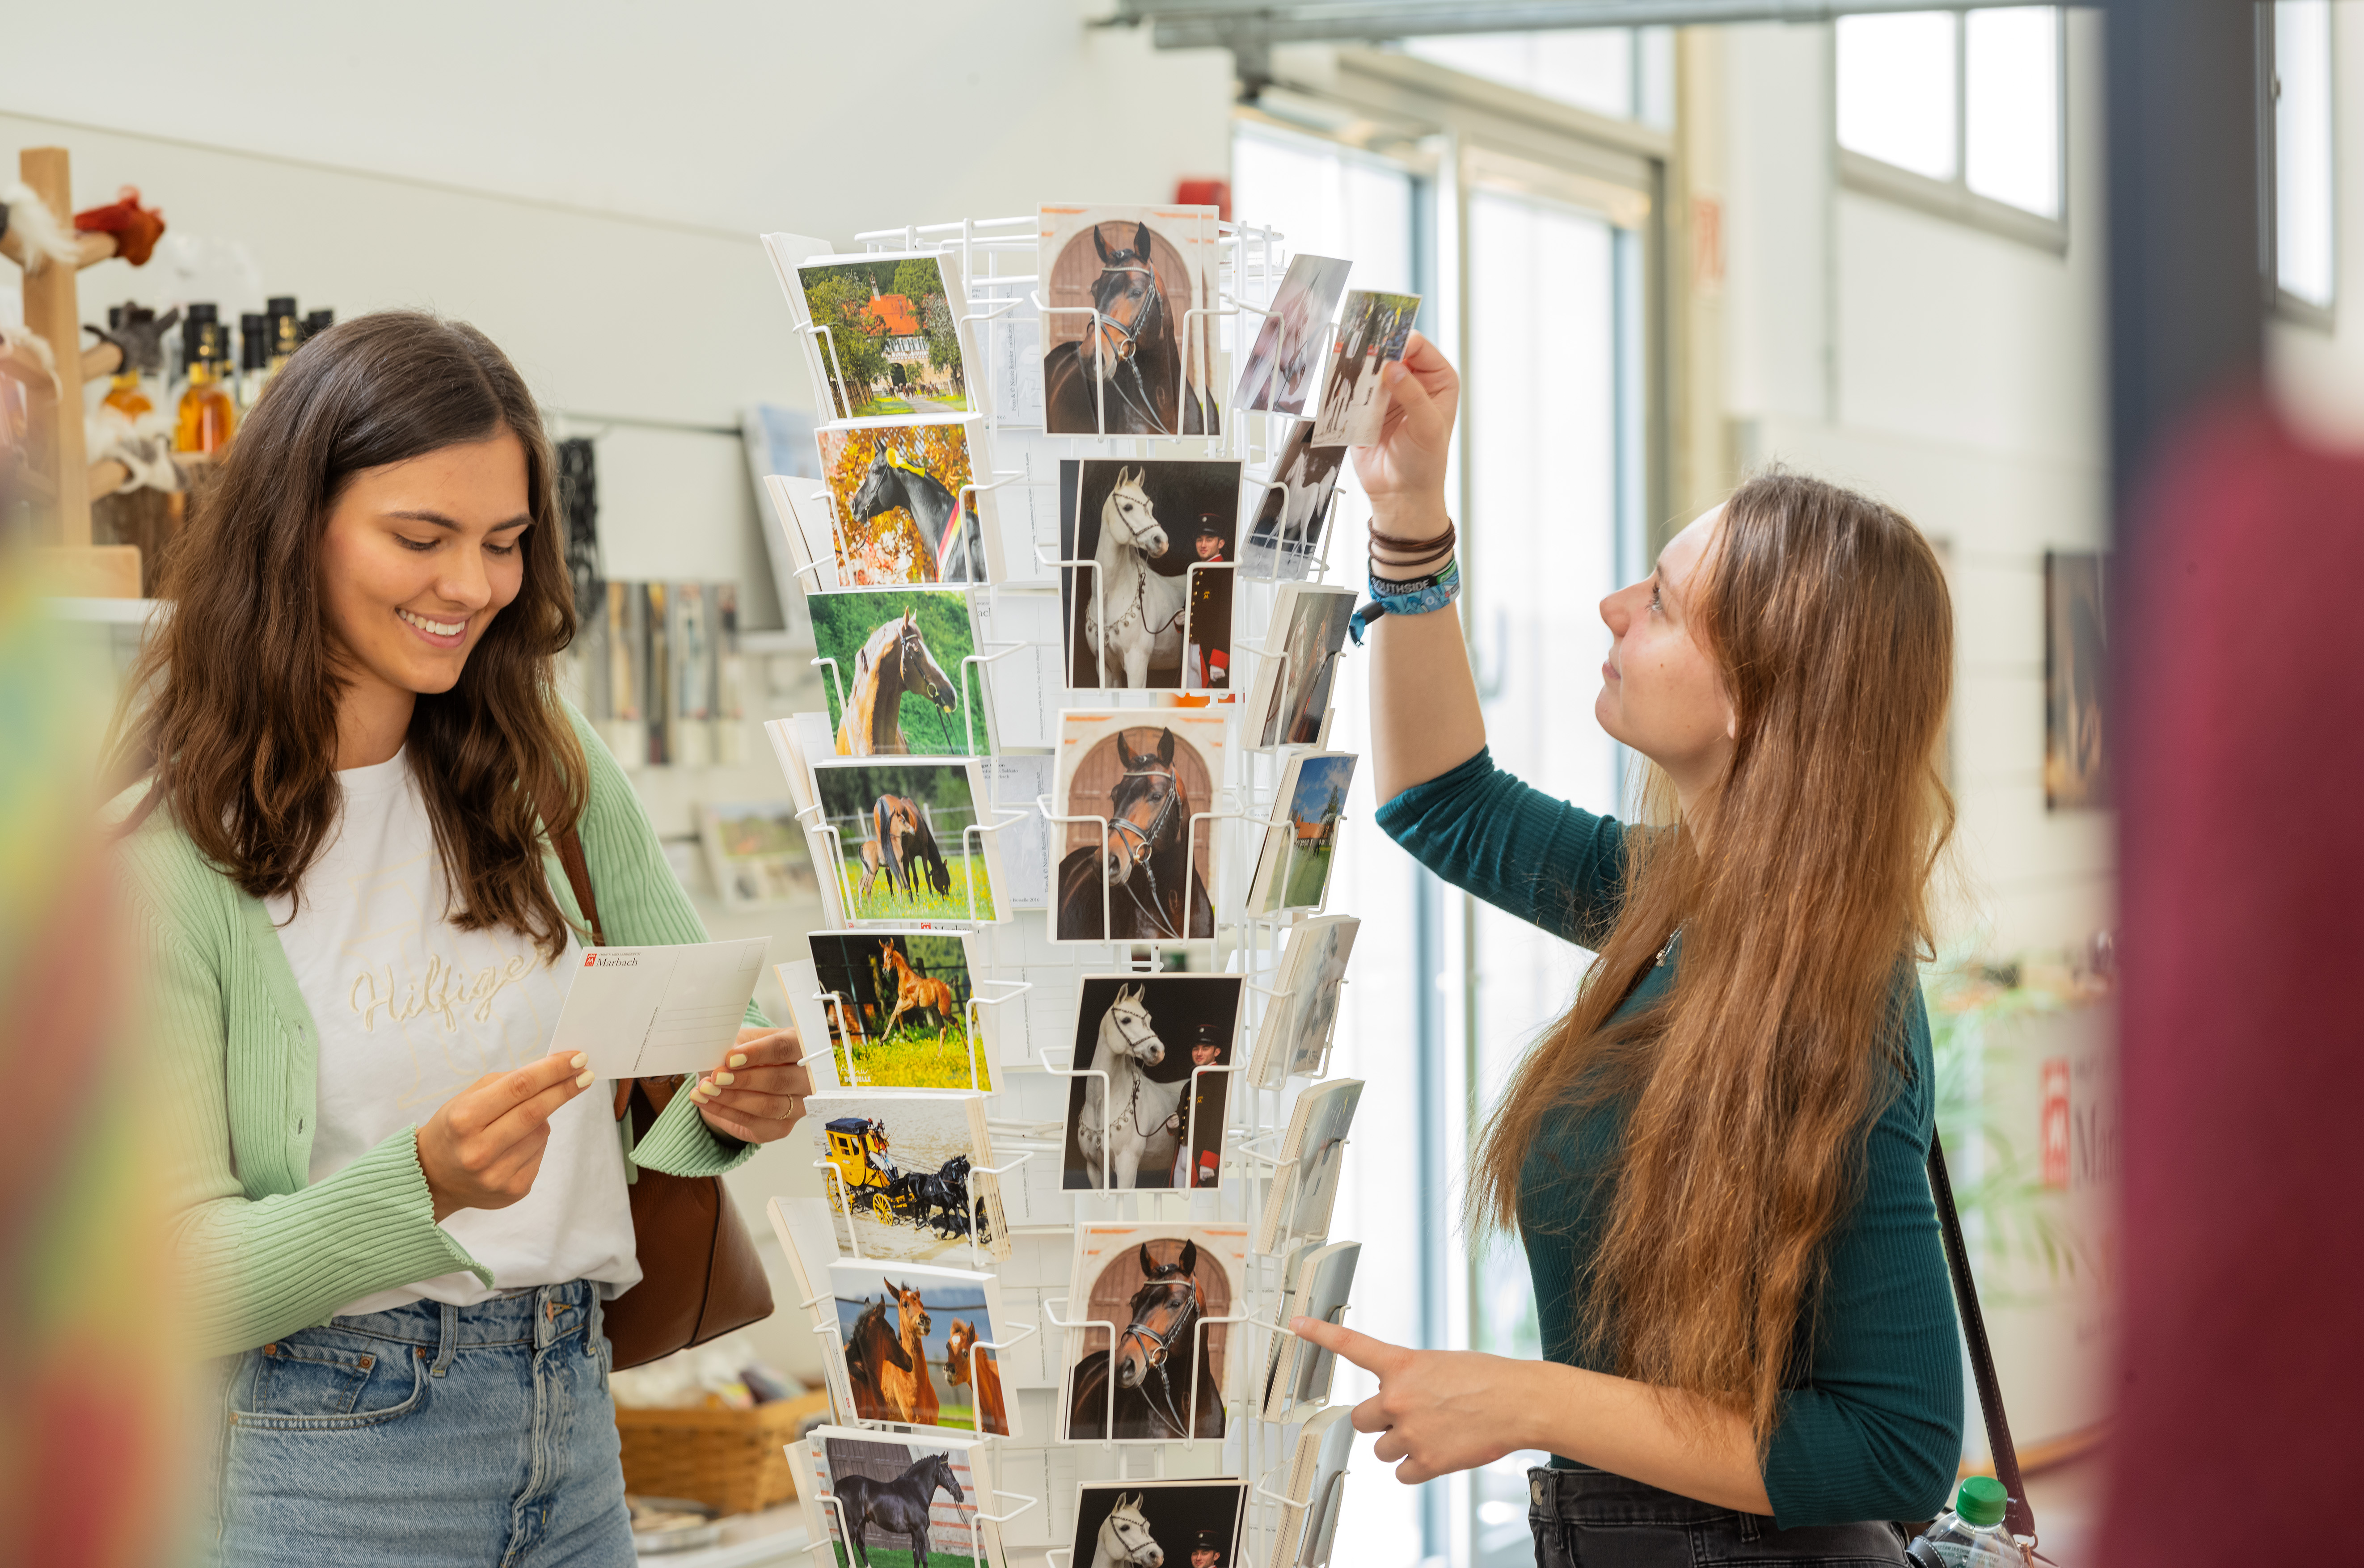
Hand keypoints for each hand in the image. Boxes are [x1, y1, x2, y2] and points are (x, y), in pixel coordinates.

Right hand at [417, 1051, 596, 1223]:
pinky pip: (540, 1153)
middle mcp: (479, 1151)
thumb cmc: (454, 1129)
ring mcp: (497, 1175)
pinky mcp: (514, 1190)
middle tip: (585, 1074)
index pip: (520, 1087)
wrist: (433, 1177)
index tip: (578, 1057)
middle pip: (536, 1111)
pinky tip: (516, 1143)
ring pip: (542, 1132)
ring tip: (521, 1120)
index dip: (552, 1070)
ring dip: (543, 1117)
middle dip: (565, 1089)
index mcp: (464, 1119)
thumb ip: (508, 1083)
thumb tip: (555, 1071)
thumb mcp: (467, 1098)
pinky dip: (537, 1140)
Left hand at [686, 1025, 810, 1143]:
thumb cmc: (744, 1056)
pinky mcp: (781, 1127)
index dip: (758, 1053)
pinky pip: (753, 1121)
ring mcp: (797, 1106)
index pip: (785, 1048)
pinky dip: (724, 1111)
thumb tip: (719, 1052)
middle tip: (716, 1077)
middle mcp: (806, 1078)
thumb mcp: (739, 1041)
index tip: (730, 1058)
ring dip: (732, 1098)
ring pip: (768, 1105)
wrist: (736, 1081)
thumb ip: (734, 1044)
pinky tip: (705, 1101)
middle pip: (781, 1080)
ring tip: (706, 1089)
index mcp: (799, 1046)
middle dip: (745, 1079)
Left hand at [1291, 1315, 1531, 1484]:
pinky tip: (1439, 1451)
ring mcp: (1409, 1432)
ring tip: (1433, 1432)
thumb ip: (1409, 1379)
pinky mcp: (1425, 1462)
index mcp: (1402, 1365)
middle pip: (1360, 1418)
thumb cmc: (1487, 1379)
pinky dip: (1416, 1468)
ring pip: (1380, 1449)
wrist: (1519, 1403)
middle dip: (1379, 1420)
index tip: (1296, 1325)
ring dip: (1399, 1445)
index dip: (1320, 1334)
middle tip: (1409, 1416)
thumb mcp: (1441, 1364)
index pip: (1352, 1345)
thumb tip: (1395, 1399)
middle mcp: (1398, 1397)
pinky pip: (1401, 1473)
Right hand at [1350, 331, 1459, 537]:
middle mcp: (1412, 380)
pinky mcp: (1364, 406)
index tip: (1382, 347)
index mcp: (1437, 380)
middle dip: (1374, 351)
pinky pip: (1352, 387)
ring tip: (1347, 369)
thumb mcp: (1427, 427)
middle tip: (1359, 352)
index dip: (1400, 342)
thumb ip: (1412, 394)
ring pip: (1368, 366)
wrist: (1399, 494)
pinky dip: (1344, 384)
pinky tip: (1338, 384)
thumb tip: (1394, 367)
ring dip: (1356, 367)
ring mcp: (1386, 392)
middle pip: (1390, 352)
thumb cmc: (1425, 463)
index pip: (1417, 346)